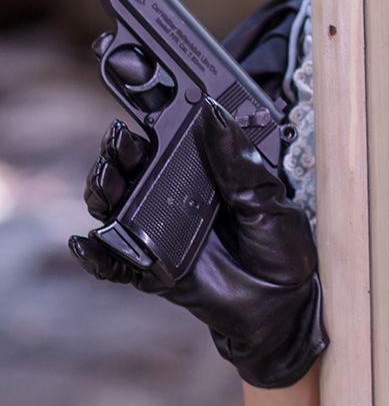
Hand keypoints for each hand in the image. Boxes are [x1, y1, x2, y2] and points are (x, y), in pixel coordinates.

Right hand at [68, 98, 327, 388]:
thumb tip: (214, 113)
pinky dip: (96, 254)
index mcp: (205, 174)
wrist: (283, 310)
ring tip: (107, 180)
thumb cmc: (282, 252)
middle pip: (132, 166)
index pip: (169, 137)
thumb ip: (238, 162)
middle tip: (121, 141)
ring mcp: (158, 233)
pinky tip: (87, 243)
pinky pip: (114, 262)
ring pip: (115, 206)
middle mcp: (175, 198)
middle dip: (118, 150)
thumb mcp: (268, 201)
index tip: (141, 94)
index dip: (150, 116)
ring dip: (102, 189)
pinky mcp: (150, 270)